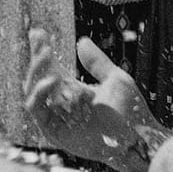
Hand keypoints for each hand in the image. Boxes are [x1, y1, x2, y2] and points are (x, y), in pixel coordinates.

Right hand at [22, 30, 166, 171]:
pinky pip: (37, 111)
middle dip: (37, 58)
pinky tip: (50, 79)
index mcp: (72, 91)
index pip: (50, 68)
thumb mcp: (115, 79)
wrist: (139, 138)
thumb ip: (97, 62)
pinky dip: (39, 94)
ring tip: (45, 54)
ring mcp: (56, 119)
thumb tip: (81, 41)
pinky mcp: (54, 132)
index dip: (42, 51)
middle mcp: (61, 104)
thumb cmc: (132, 113)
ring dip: (36, 71)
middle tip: (40, 40)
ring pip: (33, 92)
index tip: (38, 33)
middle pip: (38, 78)